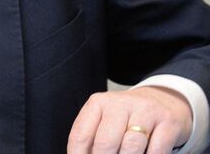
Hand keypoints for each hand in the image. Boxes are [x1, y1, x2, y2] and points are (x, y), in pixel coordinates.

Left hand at [67, 86, 192, 153]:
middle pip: (105, 142)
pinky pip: (156, 150)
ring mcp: (146, 111)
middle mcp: (120, 103)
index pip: (80, 135)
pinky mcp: (169, 122)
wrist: (166, 100)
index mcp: (98, 103)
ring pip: (131, 147)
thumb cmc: (129, 117)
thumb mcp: (107, 120)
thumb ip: (93, 138)